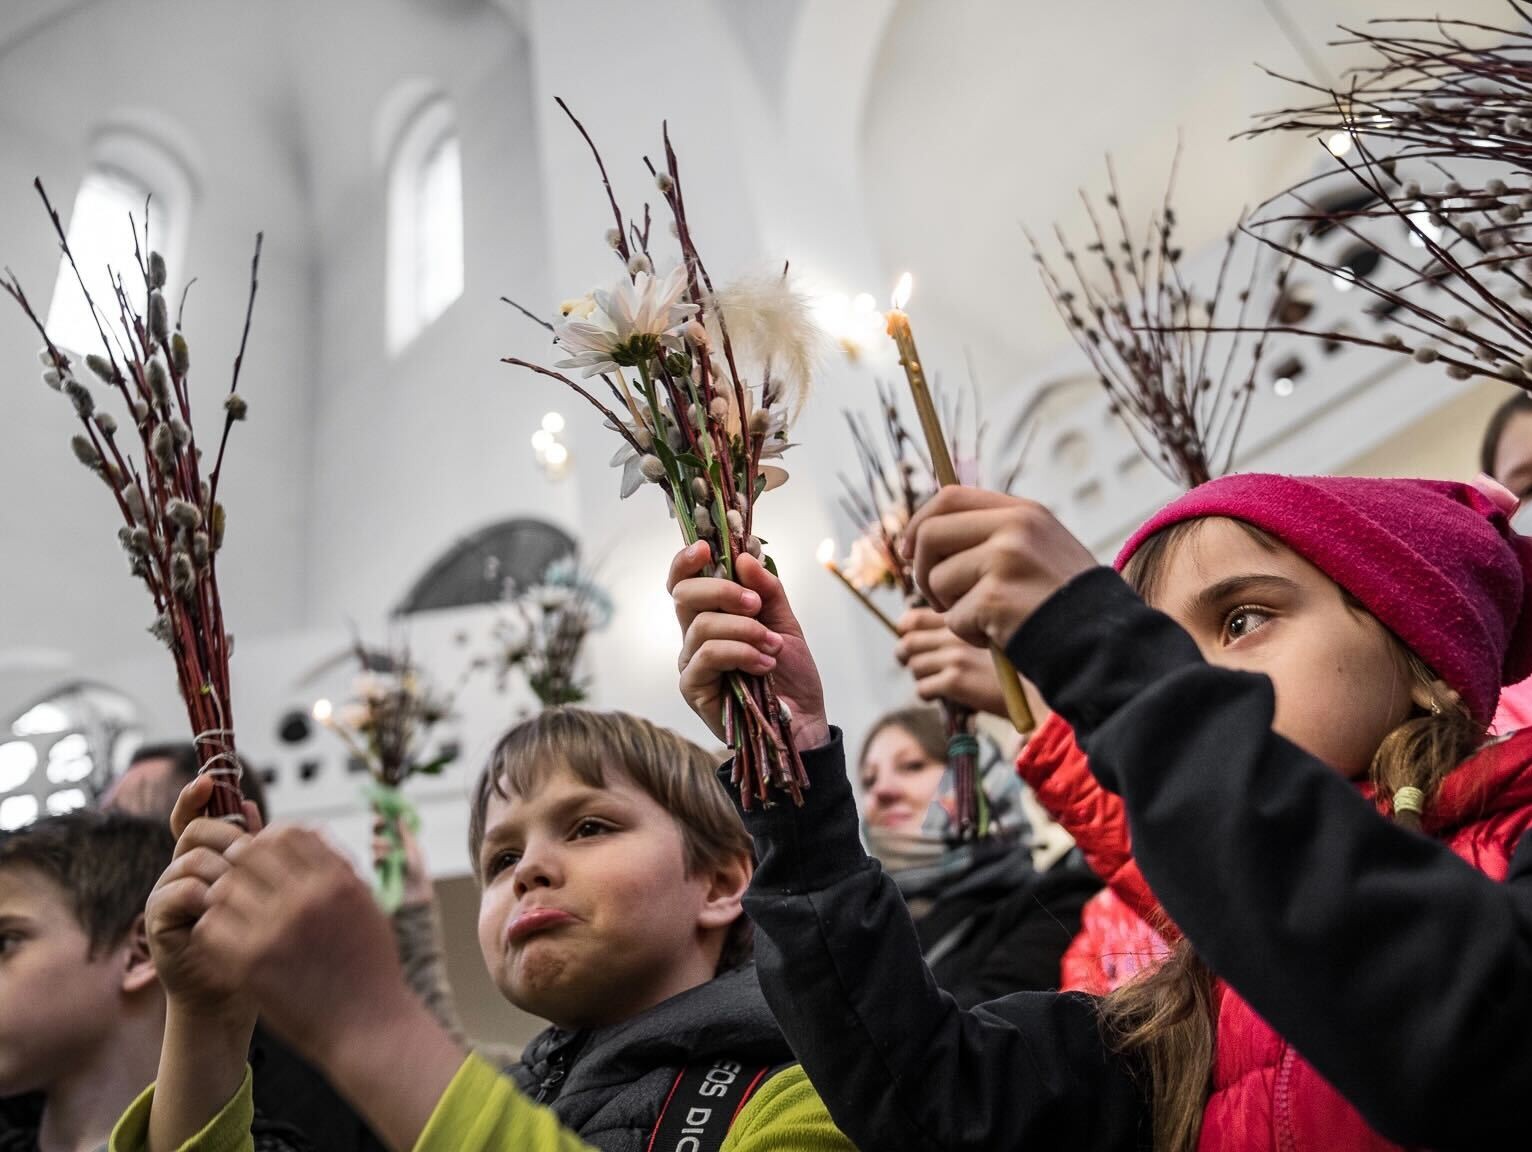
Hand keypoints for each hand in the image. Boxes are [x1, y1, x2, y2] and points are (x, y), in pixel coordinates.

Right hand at [145, 775, 262, 1025]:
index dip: (195, 797)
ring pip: (191, 859)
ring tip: (241, 897)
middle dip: (226, 837)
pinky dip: (202, 897)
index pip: (193, 818)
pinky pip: (178, 891)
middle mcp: (181, 871)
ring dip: (222, 873)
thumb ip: (253, 849)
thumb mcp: (260, 889)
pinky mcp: (158, 920)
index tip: (209, 779)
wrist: (231, 992)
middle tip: (248, 856)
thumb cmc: (250, 938)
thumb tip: (250, 806)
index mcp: (205, 859)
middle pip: (195, 832)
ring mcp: (167, 894)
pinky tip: (219, 912)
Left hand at [196, 825, 413, 1070]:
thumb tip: (309, 831)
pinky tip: (227, 939)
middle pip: (250, 854)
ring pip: (224, 887)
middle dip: (243, 865)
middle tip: (243, 885)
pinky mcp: (249, 964)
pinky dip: (214, 928)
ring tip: (234, 913)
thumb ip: (338, 867)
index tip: (267, 859)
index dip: (271, 840)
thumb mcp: (367, 905)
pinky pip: (210, 926)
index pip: (287, 832)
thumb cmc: (370, 967)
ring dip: (225, 896)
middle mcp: (306, 898)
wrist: (369, 1028)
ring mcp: (275, 930)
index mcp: (337, 880)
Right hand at [373, 811, 431, 909]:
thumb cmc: (417, 870)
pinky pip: (374, 859)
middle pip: (376, 830)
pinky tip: (384, 860)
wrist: (415, 892)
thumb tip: (400, 816)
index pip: (387, 822)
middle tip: (380, 822)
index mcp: (398, 837)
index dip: (380, 812)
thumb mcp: (413, 848)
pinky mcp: (378, 869)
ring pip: (373, 843)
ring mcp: (382, 857)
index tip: (376, 802)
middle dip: (377, 824)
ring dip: (380, 843)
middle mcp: (388, 845)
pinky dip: (379, 857)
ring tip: (389, 848)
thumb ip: (405, 834)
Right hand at [668, 542, 829, 750]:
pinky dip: (741, 653)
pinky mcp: (694, 687)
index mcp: (712, 615)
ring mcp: (691, 662)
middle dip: (723, 592)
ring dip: (744, 629)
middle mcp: (694, 637)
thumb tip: (745, 556)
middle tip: (756, 605)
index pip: (684, 581)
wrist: (802, 721)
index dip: (686, 561)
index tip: (706, 548)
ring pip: (702, 625)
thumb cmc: (790, 674)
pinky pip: (709, 655)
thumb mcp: (785, 623)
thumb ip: (767, 590)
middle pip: (684, 595)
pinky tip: (765, 665)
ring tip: (772, 646)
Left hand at [895, 607, 1007, 714]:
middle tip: (912, 663)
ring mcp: (954, 657)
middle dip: (905, 655)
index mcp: (962, 617)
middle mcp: (955, 634)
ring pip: (914, 666)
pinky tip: (942, 696)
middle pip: (908, 642)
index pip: (914, 617)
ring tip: (935, 681)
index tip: (910, 637)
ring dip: (920, 676)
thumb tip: (927, 636)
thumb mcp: (990, 633)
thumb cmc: (1016, 662)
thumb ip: (962, 629)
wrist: (1037, 687)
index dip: (906, 629)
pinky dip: (928, 695)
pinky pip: (923, 689)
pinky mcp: (955, 682)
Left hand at [904, 488, 1096, 650]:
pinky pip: (954, 618)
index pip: (949, 497)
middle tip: (938, 599)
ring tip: (988, 620)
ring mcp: (1005, 560)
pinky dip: (969, 635)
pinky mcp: (997, 597)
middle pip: (930, 535)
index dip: (919, 523)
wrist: (1104, 644)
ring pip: (938, 580)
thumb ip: (994, 535)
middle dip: (922, 571)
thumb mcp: (1038, 551)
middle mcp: (1015, 527)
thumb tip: (925, 535)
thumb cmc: (1065, 606)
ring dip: (951, 610)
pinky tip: (1001, 637)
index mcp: (1024, 512)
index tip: (910, 552)